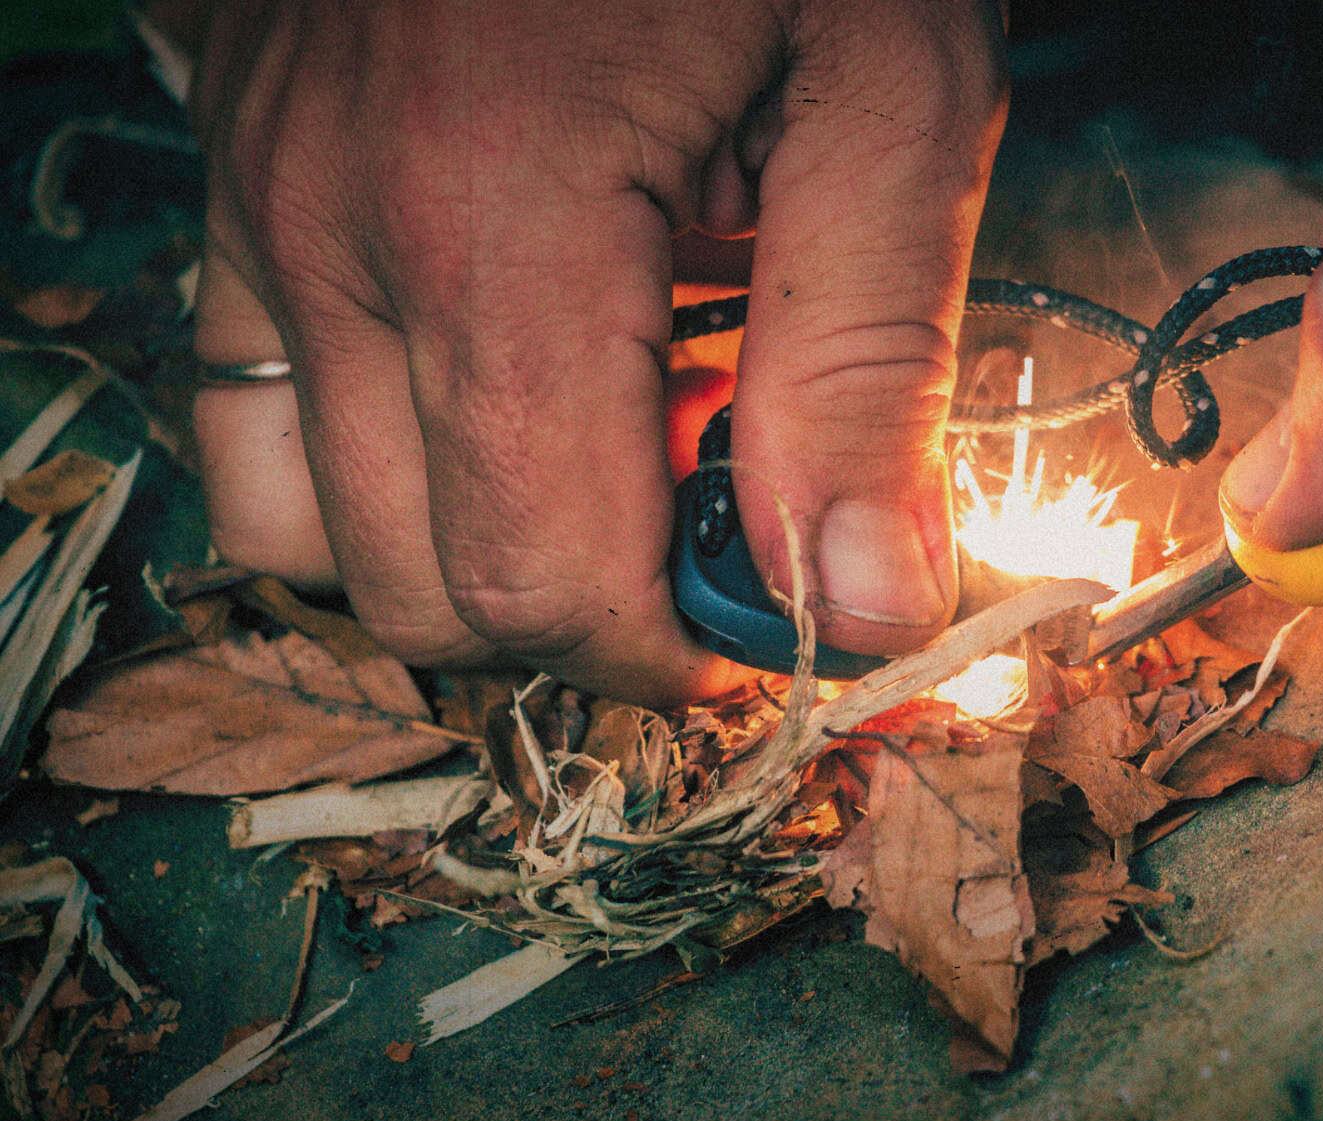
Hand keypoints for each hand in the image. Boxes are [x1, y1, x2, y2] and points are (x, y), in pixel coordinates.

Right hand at [186, 0, 1005, 704]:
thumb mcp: (894, 88)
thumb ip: (872, 366)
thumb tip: (863, 605)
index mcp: (498, 213)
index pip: (541, 578)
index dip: (674, 654)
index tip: (780, 621)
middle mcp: (336, 221)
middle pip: (424, 588)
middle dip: (591, 613)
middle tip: (722, 522)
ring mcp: (266, 196)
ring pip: (314, 526)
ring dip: (477, 545)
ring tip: (619, 447)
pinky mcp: (251, 171)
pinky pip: (255, 407)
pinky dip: (378, 458)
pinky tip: (509, 380)